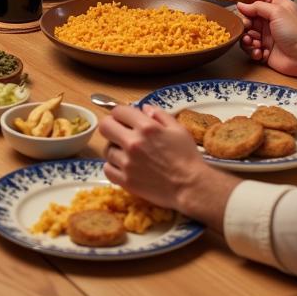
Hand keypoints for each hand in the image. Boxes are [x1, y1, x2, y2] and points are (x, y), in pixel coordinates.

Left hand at [101, 104, 236, 228]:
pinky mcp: (126, 181)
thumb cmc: (188, 157)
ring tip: (126, 152)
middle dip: (112, 126)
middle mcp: (133, 142)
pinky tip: (123, 166)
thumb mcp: (178, 129)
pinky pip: (107, 169)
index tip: (124, 118)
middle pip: (105, 126)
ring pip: (107, 149)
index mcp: (146, 127)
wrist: (191, 187)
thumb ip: (160, 115)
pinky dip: (113, 166)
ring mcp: (127, 163)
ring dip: (115, 148)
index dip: (120, 113)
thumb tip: (144, 108)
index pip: (118, 111)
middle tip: (119, 132)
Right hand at [236, 0, 296, 78]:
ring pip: (247, 34)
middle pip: (248, 18)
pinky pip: (250, 49)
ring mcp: (266, 37)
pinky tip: (259, 52)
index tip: (238, 5)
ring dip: (247, 39)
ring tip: (253, 42)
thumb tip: (241, 5)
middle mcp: (270, 22)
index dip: (247, 1)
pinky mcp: (264, 50)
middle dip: (244, 23)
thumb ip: (257, 7)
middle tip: (247, 26)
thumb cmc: (296, 32)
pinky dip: (252, 51)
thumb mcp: (277, 12)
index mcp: (275, 8)